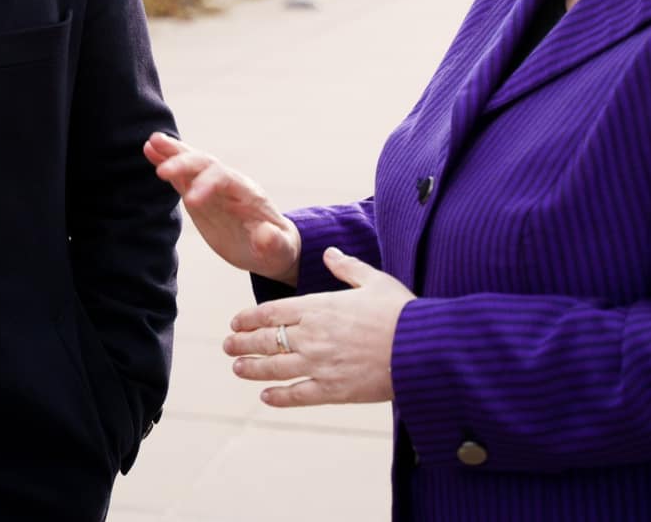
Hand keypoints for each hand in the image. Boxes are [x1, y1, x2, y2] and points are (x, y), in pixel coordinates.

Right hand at [143, 132, 300, 283]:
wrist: (272, 246)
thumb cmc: (278, 250)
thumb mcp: (280, 251)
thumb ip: (274, 243)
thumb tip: (265, 234)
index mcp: (247, 193)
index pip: (224, 178)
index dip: (206, 184)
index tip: (191, 201)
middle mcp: (228, 184)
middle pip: (205, 164)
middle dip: (184, 165)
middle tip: (162, 172)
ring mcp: (212, 187)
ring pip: (192, 163)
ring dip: (173, 152)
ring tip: (152, 142)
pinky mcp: (199, 195)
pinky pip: (182, 176)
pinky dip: (167, 161)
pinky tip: (150, 150)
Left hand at [223, 247, 414, 406]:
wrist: (423, 348)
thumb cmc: (401, 311)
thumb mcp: (373, 280)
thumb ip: (346, 267)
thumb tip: (329, 253)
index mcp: (318, 307)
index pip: (271, 312)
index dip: (249, 318)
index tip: (235, 323)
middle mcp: (312, 335)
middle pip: (267, 339)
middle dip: (243, 343)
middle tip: (228, 346)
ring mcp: (320, 364)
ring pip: (275, 368)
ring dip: (252, 368)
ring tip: (238, 368)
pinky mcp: (333, 390)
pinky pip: (298, 395)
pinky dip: (279, 396)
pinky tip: (266, 397)